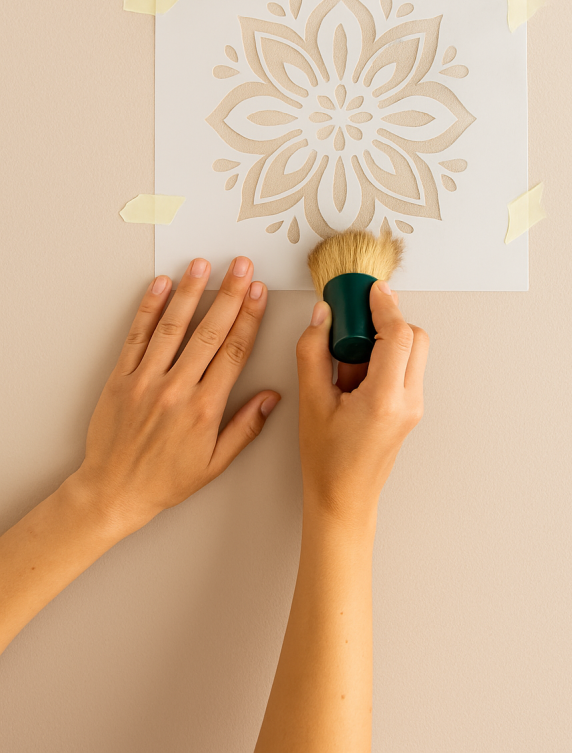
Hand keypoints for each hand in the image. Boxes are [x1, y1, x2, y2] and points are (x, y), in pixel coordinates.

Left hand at [70, 257, 279, 536]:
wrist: (113, 492)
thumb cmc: (165, 481)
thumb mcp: (215, 463)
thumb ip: (246, 427)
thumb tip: (272, 397)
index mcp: (205, 409)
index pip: (234, 352)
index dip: (249, 318)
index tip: (259, 293)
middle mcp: (176, 389)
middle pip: (209, 331)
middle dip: (229, 294)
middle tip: (242, 267)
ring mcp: (146, 380)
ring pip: (173, 327)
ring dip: (190, 292)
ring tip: (202, 265)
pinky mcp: (121, 378)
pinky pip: (137, 336)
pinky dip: (149, 308)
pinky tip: (161, 286)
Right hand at [295, 281, 428, 524]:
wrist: (343, 500)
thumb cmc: (327, 461)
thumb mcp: (311, 402)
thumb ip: (314, 351)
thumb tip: (322, 316)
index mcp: (385, 399)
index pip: (398, 335)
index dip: (385, 305)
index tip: (371, 289)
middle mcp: (409, 401)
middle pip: (414, 338)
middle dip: (386, 322)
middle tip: (351, 326)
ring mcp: (414, 406)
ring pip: (412, 352)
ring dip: (383, 343)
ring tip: (347, 364)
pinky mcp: (410, 409)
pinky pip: (405, 369)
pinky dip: (384, 360)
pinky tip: (354, 378)